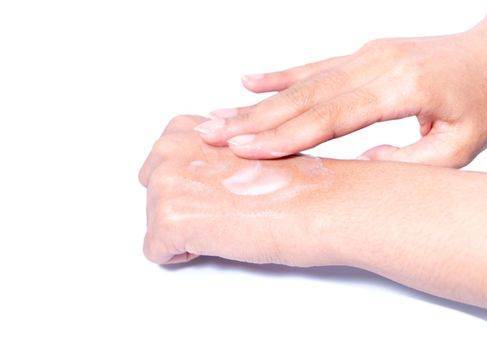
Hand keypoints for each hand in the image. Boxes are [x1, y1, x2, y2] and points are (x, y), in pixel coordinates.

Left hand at [138, 115, 337, 264]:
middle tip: (222, 211)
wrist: (314, 202)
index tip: (215, 193)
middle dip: (181, 208)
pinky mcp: (169, 220)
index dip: (188, 188)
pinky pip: (156, 251)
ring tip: (227, 222)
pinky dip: (182, 255)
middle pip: (153, 195)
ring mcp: (165, 184)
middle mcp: (168, 150)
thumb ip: (207, 159)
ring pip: (154, 223)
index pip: (160, 167)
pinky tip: (218, 239)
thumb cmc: (290, 181)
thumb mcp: (239, 151)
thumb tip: (197, 182)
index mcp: (186, 130)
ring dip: (186, 232)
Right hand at [194, 27, 486, 166]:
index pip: (329, 118)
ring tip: (220, 115)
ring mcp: (366, 55)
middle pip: (304, 98)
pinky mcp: (362, 54)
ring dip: (258, 101)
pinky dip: (280, 74)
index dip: (284, 135)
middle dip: (254, 119)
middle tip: (212, 133)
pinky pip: (314, 64)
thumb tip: (358, 167)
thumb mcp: (460, 146)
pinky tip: (251, 80)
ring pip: (302, 82)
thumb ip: (405, 164)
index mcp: (402, 88)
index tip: (245, 148)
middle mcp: (376, 65)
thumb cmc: (484, 98)